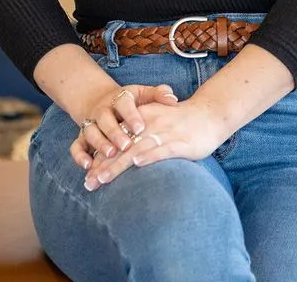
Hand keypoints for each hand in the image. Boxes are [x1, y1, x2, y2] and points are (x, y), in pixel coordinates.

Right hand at [70, 83, 178, 169]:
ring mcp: (90, 124)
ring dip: (99, 144)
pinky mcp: (82, 138)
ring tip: (111, 155)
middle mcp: (102, 110)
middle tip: (126, 145)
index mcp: (119, 99)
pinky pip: (76, 146)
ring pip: (90, 132)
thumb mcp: (143, 94)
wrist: (103, 102)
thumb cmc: (131, 103)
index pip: (123, 104)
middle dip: (115, 132)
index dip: (131, 115)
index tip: (140, 128)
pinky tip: (88, 167)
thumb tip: (173, 99)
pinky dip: (79, 156)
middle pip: (105, 119)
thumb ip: (158, 95)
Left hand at [82, 98, 223, 191]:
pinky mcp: (179, 142)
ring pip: (136, 149)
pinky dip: (149, 155)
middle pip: (121, 147)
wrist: (209, 114)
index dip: (101, 158)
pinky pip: (162, 148)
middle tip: (89, 183)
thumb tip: (121, 159)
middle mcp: (149, 125)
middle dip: (103, 166)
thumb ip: (139, 137)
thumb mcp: (156, 123)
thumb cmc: (180, 122)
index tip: (88, 176)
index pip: (116, 140)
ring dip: (118, 164)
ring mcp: (164, 133)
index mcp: (141, 119)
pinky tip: (138, 164)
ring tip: (103, 178)